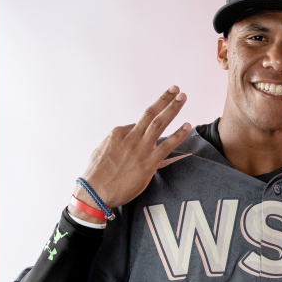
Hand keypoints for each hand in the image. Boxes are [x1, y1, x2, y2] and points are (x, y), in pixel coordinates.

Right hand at [70, 86, 190, 219]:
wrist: (95, 192)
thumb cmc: (96, 176)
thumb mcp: (101, 151)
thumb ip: (114, 144)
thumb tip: (122, 141)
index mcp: (118, 134)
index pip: (136, 125)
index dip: (144, 127)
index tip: (148, 130)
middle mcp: (130, 137)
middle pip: (150, 114)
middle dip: (164, 99)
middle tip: (176, 89)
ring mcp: (140, 149)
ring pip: (159, 123)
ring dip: (172, 109)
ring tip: (182, 98)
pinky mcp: (148, 163)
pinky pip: (167, 145)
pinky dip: (178, 134)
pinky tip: (187, 126)